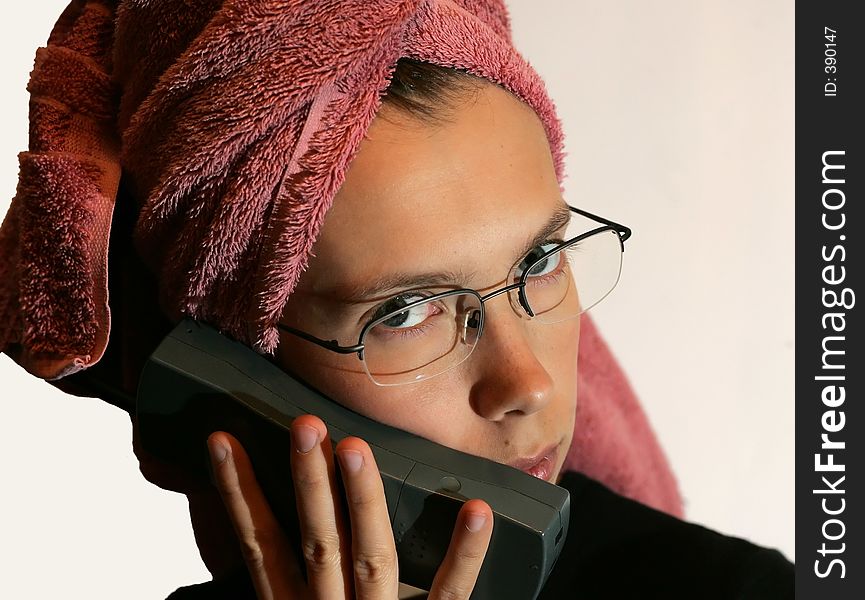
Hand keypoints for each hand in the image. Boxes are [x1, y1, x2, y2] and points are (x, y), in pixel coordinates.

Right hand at [206, 415, 492, 598]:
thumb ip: (291, 583)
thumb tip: (265, 531)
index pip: (259, 545)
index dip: (238, 493)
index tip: (224, 440)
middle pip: (316, 541)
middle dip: (308, 483)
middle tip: (306, 426)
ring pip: (370, 557)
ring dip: (362, 502)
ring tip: (356, 448)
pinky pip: (449, 598)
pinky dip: (463, 556)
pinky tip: (476, 509)